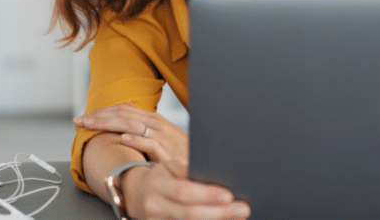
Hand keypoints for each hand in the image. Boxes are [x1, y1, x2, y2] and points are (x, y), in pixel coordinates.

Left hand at [75, 103, 187, 163]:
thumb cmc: (180, 151)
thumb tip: (128, 107)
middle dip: (98, 116)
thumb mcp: (163, 132)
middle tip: (79, 121)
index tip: (84, 118)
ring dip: (108, 124)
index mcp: (153, 119)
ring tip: (90, 126)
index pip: (123, 109)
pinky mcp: (168, 152)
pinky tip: (123, 138)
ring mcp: (162, 137)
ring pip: (131, 125)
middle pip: (122, 114)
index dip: (102, 112)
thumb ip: (145, 121)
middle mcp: (156, 124)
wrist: (204, 163)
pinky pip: (150, 143)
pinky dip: (136, 139)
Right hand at [126, 159, 249, 219]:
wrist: (136, 193)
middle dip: (219, 213)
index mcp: (158, 185)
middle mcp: (156, 207)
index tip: (229, 195)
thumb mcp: (169, 165)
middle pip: (189, 214)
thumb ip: (187, 168)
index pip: (184, 192)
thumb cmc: (161, 176)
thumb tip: (211, 172)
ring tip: (238, 218)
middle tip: (243, 209)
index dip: (207, 194)